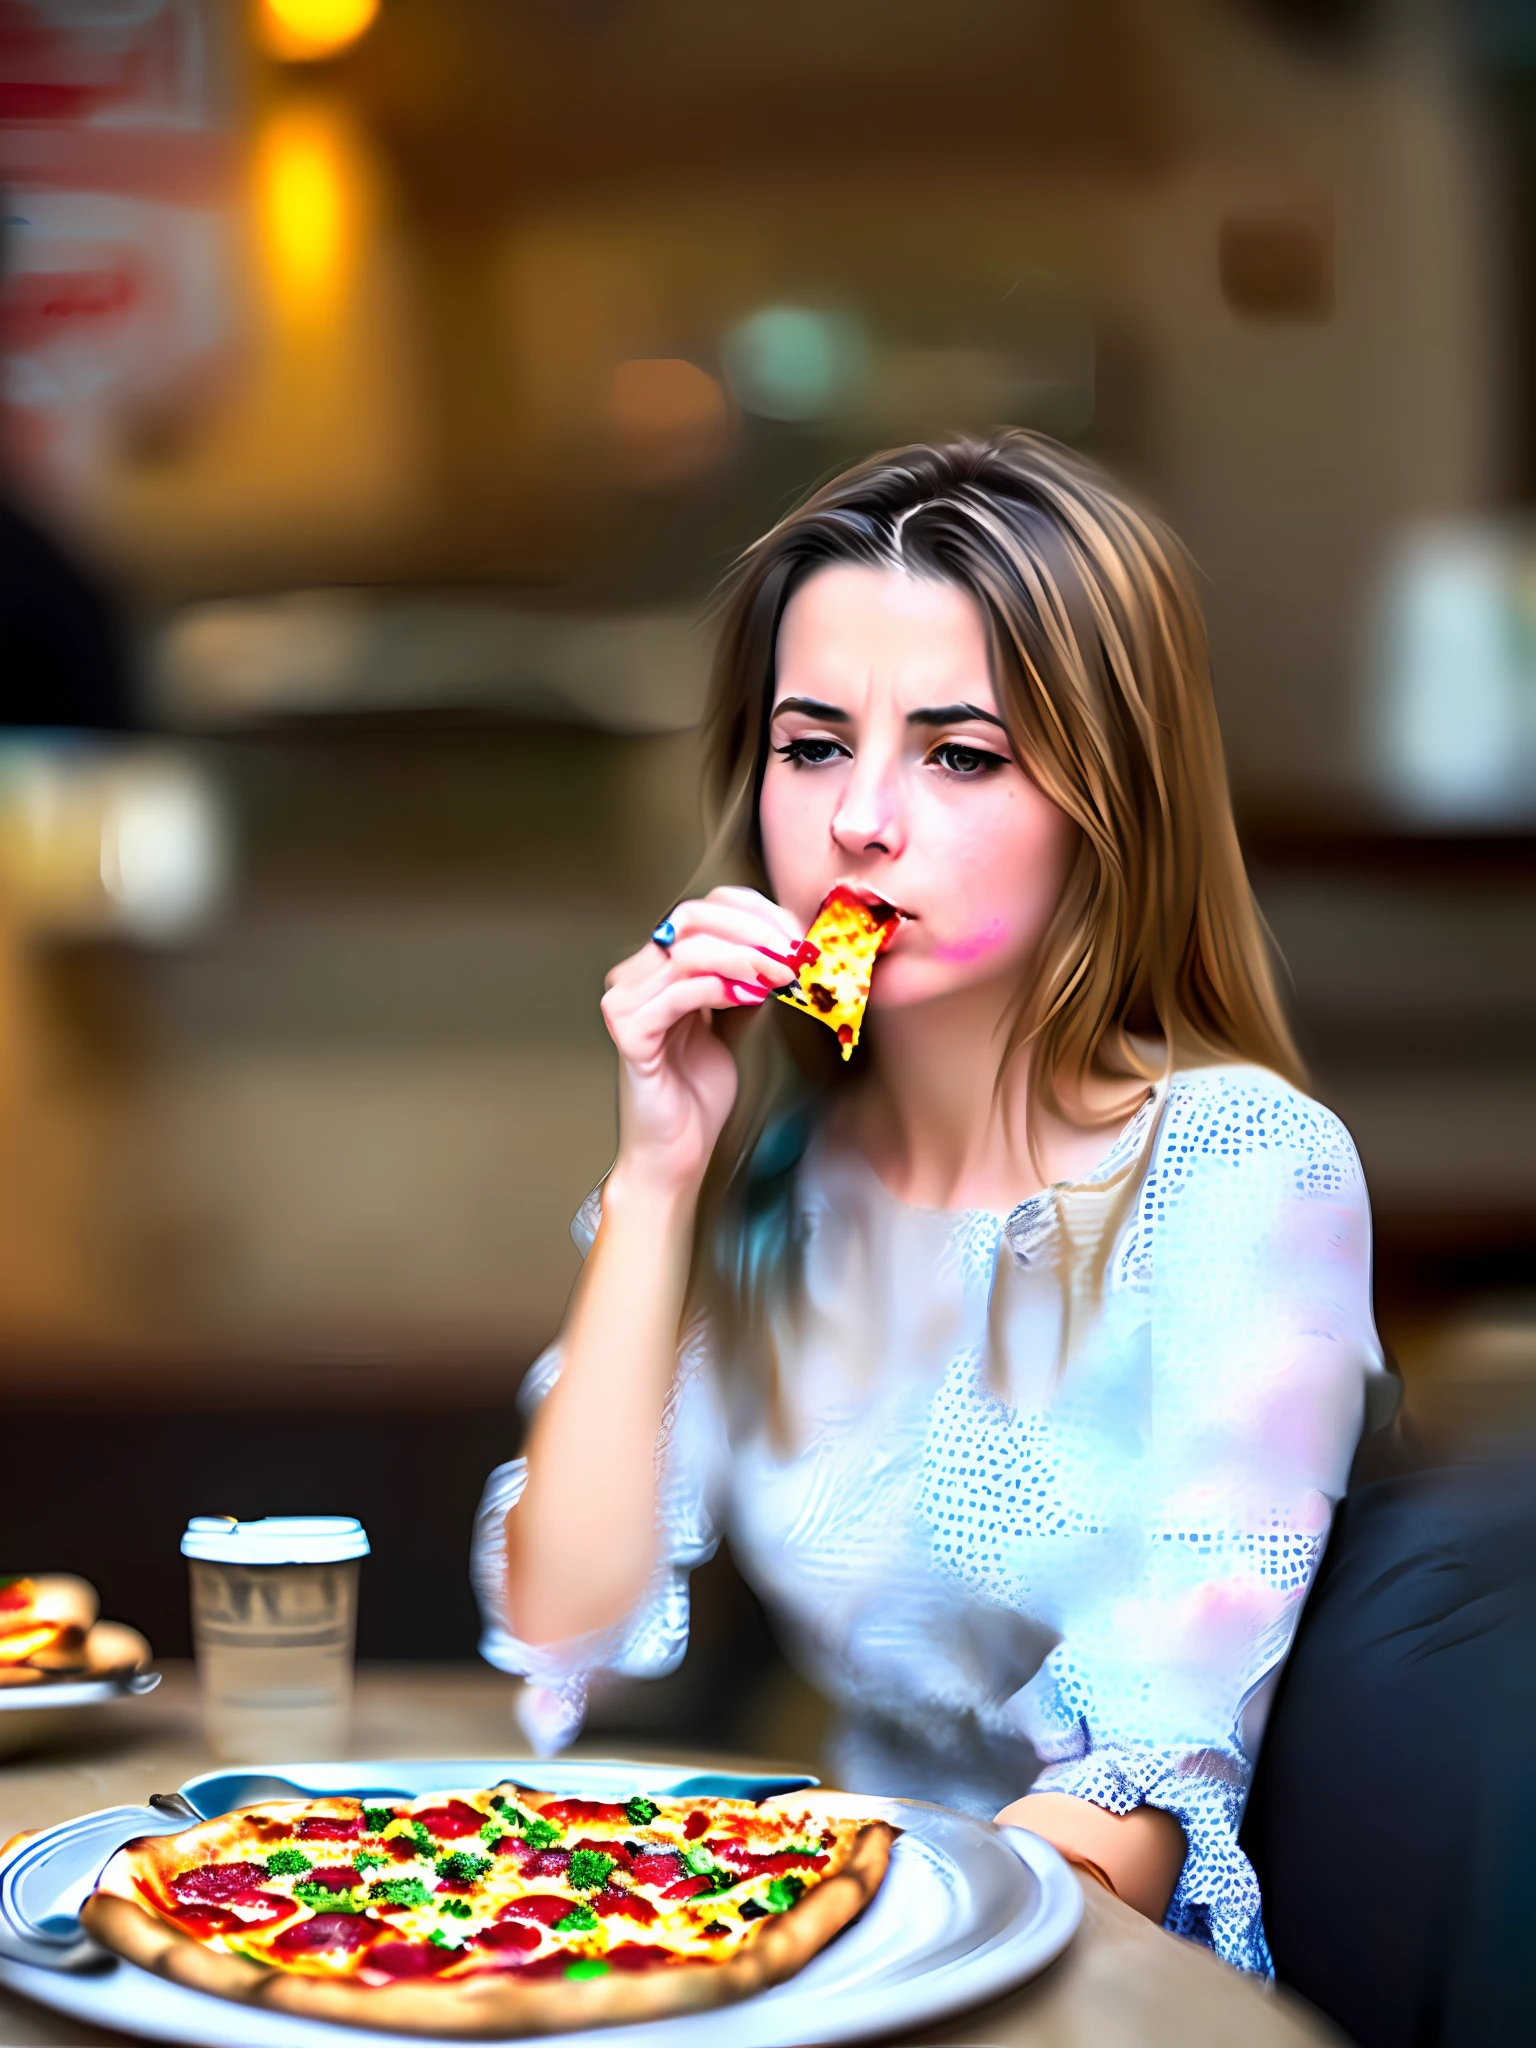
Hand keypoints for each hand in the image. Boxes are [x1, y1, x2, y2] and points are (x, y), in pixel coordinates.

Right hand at [600, 887, 804, 1195]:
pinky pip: (680, 992)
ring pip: (688, 950)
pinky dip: (723, 987)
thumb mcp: (735, 1021)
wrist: (678, 1151)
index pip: (703, 910)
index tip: (798, 931)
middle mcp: (636, 976)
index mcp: (658, 967)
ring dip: (747, 956)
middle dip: (755, 929)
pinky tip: (754, 996)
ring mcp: (626, 1002)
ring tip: (785, 973)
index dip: (754, 912)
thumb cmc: (698, 1092)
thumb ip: (750, 982)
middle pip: (692, 918)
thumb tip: (787, 949)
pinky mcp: (629, 1032)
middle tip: (797, 950)